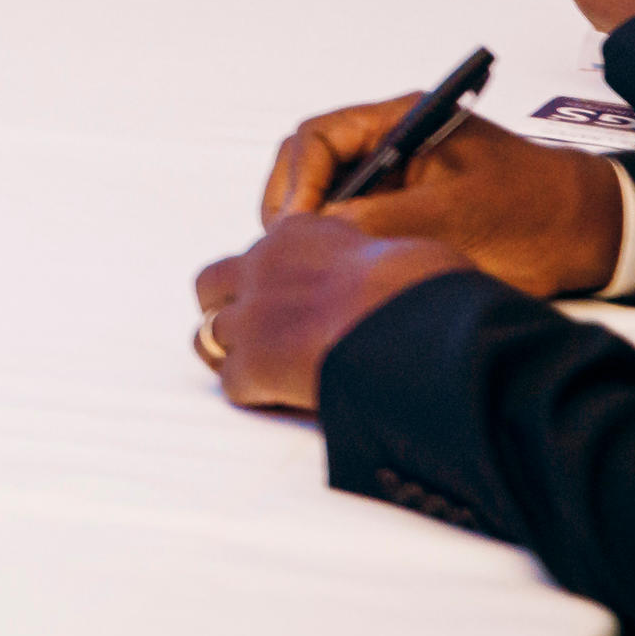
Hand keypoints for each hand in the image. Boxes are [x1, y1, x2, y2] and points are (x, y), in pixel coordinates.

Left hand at [191, 213, 476, 409]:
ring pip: (207, 334)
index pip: (269, 249)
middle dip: (227, 308)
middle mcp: (263, 267)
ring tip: (260, 374)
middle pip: (213, 284)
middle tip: (257, 334)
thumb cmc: (427, 288)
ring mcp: (253, 317)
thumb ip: (375, 264)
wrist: (413, 323)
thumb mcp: (405, 252)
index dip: (280, 278)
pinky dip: (252, 395)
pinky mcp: (253, 365)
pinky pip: (232, 383)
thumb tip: (395, 284)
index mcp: (299, 234)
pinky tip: (284, 401)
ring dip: (230, 355)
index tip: (303, 298)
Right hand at [260, 96, 624, 295]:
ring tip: (319, 267)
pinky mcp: (402, 216)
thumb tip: (321, 233)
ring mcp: (392, 182)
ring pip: (323, 200)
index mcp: (400, 123)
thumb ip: (386, 217)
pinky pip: (350, 226)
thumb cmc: (536, 209)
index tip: (296, 226)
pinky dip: (337, 248)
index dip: (298, 181)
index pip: (317, 138)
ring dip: (312, 231)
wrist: (590, 233)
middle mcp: (388, 147)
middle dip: (293, 207)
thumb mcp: (459, 213)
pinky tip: (343, 275)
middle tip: (293, 252)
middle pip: (308, 166)